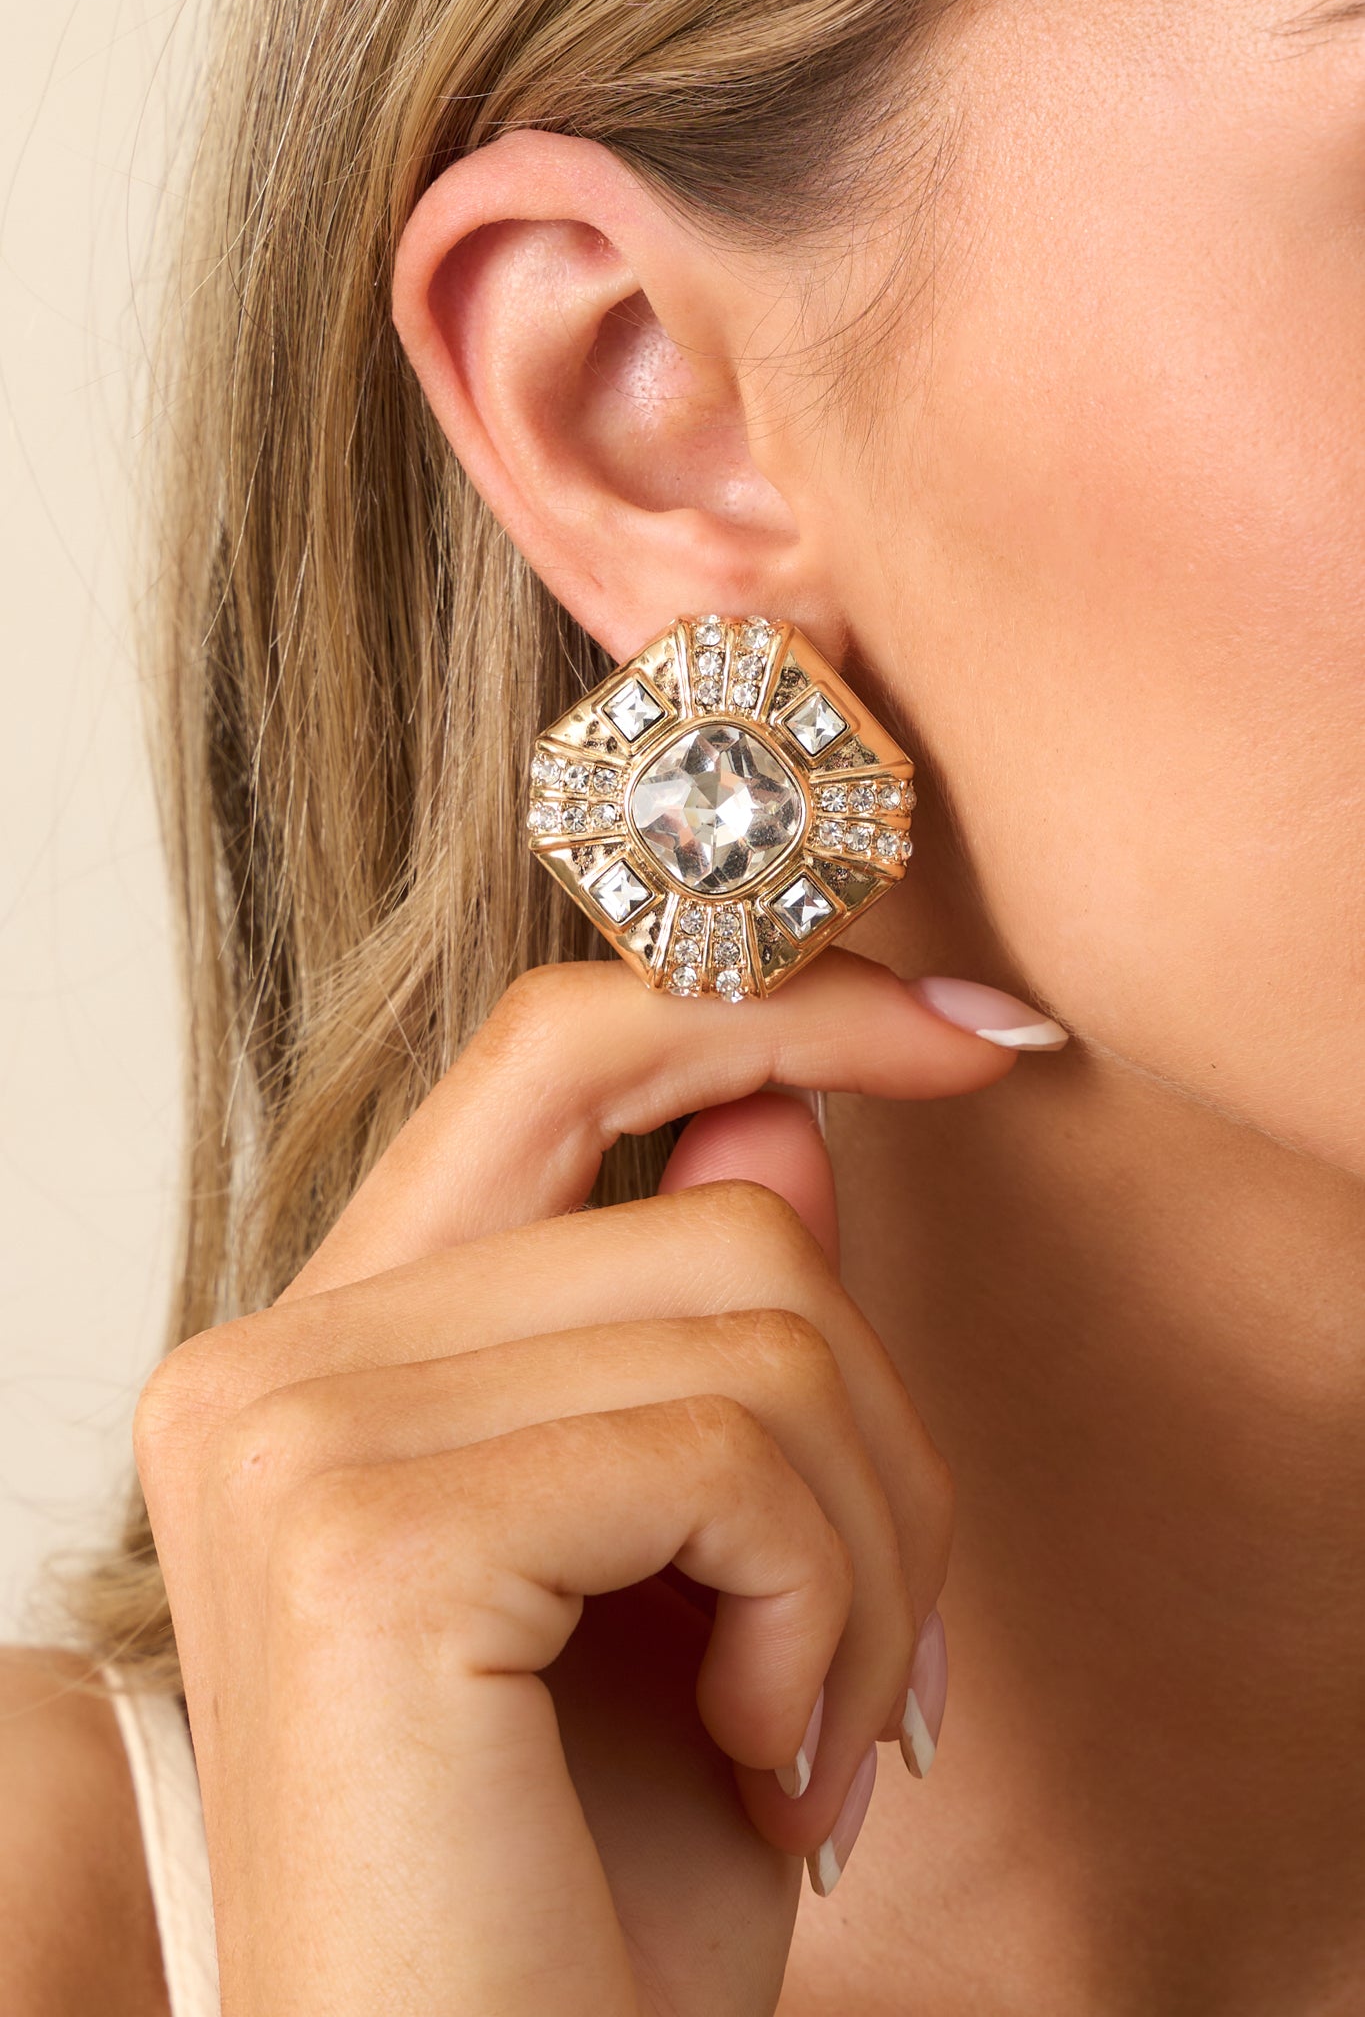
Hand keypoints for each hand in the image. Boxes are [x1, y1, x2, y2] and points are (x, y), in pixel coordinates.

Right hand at [135, 954, 1015, 2015]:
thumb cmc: (583, 1893)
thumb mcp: (688, 1568)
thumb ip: (700, 1316)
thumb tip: (780, 1103)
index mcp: (325, 1351)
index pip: (559, 1051)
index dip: (778, 1005)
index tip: (972, 1036)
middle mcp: (270, 1363)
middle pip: (725, 1220)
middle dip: (883, 1438)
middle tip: (889, 1656)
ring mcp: (296, 1435)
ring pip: (759, 1325)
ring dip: (869, 1555)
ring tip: (817, 1733)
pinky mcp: (368, 1538)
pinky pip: (726, 1450)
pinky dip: (825, 1614)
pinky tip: (764, 1761)